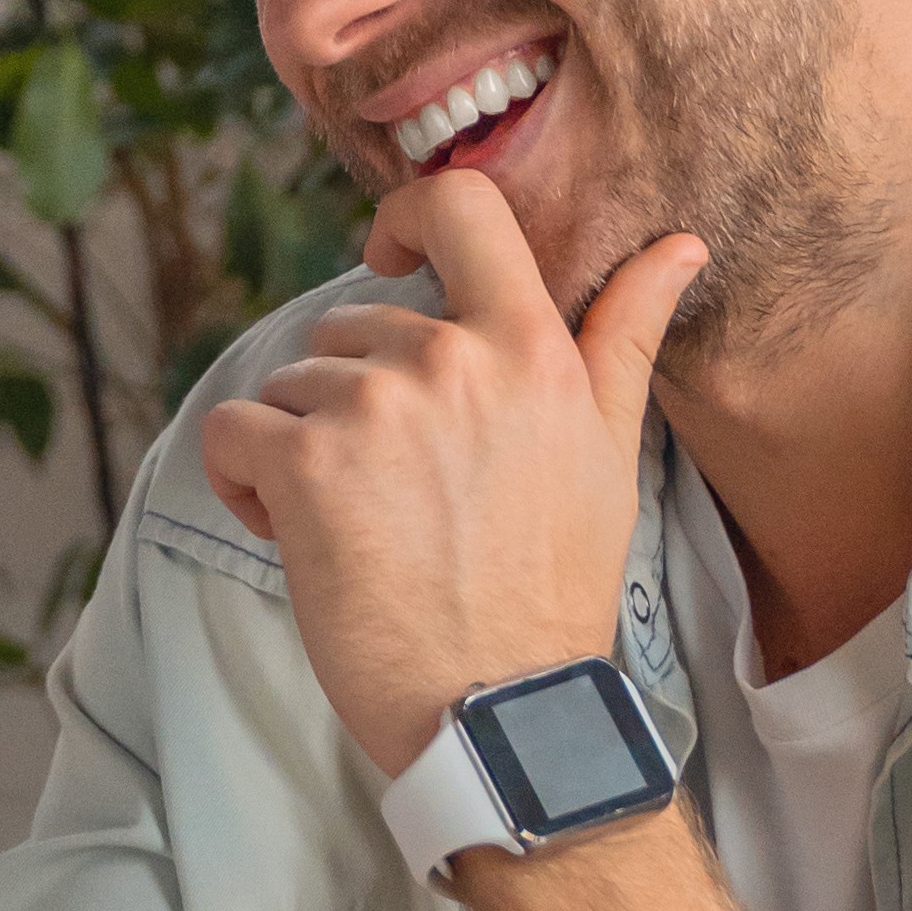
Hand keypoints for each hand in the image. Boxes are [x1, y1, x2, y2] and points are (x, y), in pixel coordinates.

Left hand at [191, 172, 703, 778]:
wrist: (499, 704)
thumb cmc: (552, 586)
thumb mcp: (608, 450)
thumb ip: (625, 337)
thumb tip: (677, 247)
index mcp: (530, 345)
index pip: (460, 206)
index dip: (405, 218)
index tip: (388, 260)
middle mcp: (449, 359)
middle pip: (348, 327)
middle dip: (351, 399)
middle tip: (397, 489)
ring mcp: (372, 408)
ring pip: (289, 385)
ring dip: (301, 447)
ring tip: (360, 524)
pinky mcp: (303, 464)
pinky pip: (234, 431)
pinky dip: (243, 479)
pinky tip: (287, 532)